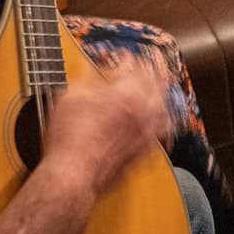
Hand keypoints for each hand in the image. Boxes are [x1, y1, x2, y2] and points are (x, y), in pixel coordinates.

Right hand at [41, 68, 169, 196]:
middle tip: (137, 72)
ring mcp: (147, 135)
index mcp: (129, 94)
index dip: (126, 59)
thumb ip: (88, 79)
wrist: (73, 175)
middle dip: (147, 75)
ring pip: (164, 111)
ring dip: (157, 99)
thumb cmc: (69, 140)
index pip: (136, 67)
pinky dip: (157, 126)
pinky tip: (149, 125)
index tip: (119, 58)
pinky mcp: (143, 155)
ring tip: (149, 95)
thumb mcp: (70, 97)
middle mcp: (144, 113)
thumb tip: (93, 71)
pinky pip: (160, 136)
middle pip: (158, 85)